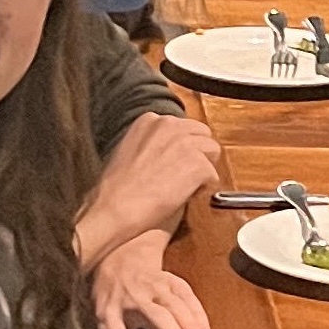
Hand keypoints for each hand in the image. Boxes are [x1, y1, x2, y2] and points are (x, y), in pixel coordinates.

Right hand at [78, 114, 217, 267]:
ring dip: (202, 171)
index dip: (183, 148)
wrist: (115, 208)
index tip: (173, 164)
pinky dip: (203, 190)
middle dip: (199, 155)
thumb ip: (153, 144)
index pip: (185, 127)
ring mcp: (185, 143)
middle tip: (182, 177)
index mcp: (150, 120)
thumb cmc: (118, 189)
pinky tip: (182, 196)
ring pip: (213, 153)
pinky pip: (213, 176)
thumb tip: (172, 152)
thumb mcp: (129, 150)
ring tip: (181, 187)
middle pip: (204, 135)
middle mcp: (170, 125)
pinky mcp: (198, 164)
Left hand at [90, 229, 209, 328]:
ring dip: (189, 322)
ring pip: (172, 303)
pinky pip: (184, 292)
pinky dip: (196, 310)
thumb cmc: (105, 304)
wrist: (118, 258)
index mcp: (107, 320)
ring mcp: (150, 286)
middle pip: (154, 317)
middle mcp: (129, 301)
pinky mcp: (166, 278)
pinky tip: (204, 327)